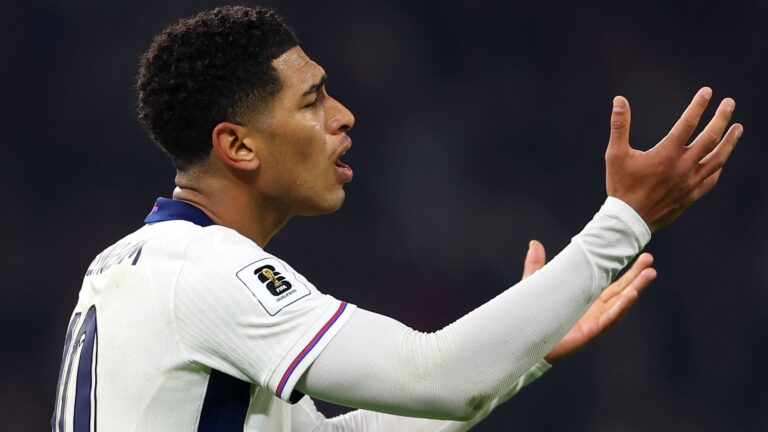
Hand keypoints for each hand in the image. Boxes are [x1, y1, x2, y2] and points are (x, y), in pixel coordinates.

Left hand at [519, 240, 656, 362]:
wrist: (524, 339)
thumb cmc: (532, 315)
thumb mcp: (537, 285)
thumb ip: (536, 265)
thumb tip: (535, 243)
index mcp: (585, 297)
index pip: (609, 281)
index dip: (622, 268)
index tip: (636, 253)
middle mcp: (593, 308)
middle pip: (620, 289)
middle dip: (636, 275)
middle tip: (650, 259)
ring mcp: (593, 320)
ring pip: (620, 302)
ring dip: (635, 289)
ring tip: (650, 274)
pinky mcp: (589, 332)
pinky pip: (609, 319)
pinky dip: (620, 307)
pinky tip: (631, 295)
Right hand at [605, 87, 742, 231]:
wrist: (628, 220)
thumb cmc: (620, 186)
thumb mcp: (615, 154)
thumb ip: (619, 125)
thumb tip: (619, 100)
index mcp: (666, 154)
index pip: (687, 123)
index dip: (698, 106)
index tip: (707, 92)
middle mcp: (682, 167)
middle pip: (709, 138)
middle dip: (721, 118)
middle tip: (730, 103)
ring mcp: (690, 182)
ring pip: (717, 159)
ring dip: (729, 141)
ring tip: (738, 128)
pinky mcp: (691, 196)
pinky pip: (711, 179)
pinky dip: (718, 167)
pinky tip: (721, 160)